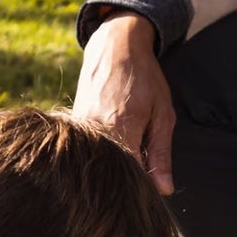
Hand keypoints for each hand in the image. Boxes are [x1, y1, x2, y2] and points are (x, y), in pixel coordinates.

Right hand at [73, 12, 176, 193]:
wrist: (114, 46)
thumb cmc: (144, 78)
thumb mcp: (162, 115)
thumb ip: (161, 154)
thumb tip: (164, 190)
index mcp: (120, 129)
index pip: (129, 177)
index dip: (141, 187)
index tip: (150, 189)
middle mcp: (94, 131)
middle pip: (110, 172)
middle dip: (126, 177)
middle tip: (140, 165)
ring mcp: (80, 127)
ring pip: (98, 161)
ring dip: (114, 162)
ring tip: (129, 144)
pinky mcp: (73, 124)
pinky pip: (89, 149)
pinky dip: (103, 151)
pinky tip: (114, 140)